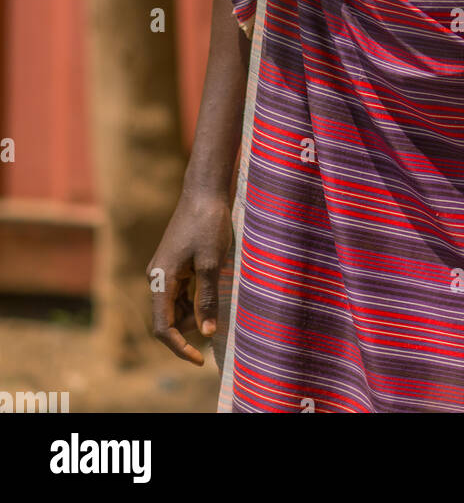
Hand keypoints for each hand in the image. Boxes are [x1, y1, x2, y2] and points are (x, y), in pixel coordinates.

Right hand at [147, 191, 232, 365]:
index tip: (200, 360)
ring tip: (217, 307)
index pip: (163, 327)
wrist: (205, 192)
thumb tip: (207, 333)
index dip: (179, 347)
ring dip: (193, 315)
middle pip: (168, 318)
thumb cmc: (209, 224)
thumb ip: (207, 300)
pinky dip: (194, 300)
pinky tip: (211, 294)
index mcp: (161, 279)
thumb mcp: (212, 264)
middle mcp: (157, 277)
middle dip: (189, 330)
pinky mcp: (174, 263)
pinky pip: (180, 292)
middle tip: (216, 326)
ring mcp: (164, 270)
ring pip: (174, 306)